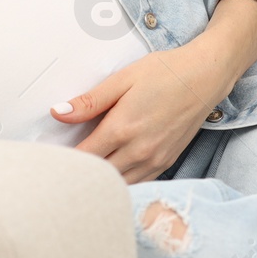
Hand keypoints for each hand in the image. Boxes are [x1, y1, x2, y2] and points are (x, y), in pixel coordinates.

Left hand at [51, 41, 236, 183]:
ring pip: (118, 185)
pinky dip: (122, 182)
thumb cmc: (165, 72)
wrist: (205, 77)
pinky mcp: (166, 163)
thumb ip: (89, 101)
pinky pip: (138, 183)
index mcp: (122, 128)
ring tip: (85, 172)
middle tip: (63, 168)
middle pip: (98, 175)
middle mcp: (139, 151)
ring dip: (101, 181)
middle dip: (79, 173)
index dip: (64, 161)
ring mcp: (155, 160)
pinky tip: (112, 172)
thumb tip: (58, 113)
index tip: (51, 159)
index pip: (83, 157)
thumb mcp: (122, 79)